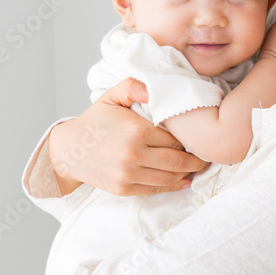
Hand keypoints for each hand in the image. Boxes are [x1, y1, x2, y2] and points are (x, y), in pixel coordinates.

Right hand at [49, 78, 207, 196]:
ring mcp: (129, 174)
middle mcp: (134, 154)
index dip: (187, 138)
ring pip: (170, 177)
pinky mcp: (125, 188)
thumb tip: (156, 88)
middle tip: (206, 157)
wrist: (69, 150)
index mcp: (136, 130)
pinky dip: (173, 186)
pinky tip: (183, 180)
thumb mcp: (111, 96)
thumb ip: (134, 86)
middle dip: (196, 160)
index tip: (195, 137)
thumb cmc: (94, 122)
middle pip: (178, 160)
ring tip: (197, 168)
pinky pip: (156, 189)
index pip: (174, 138)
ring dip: (188, 174)